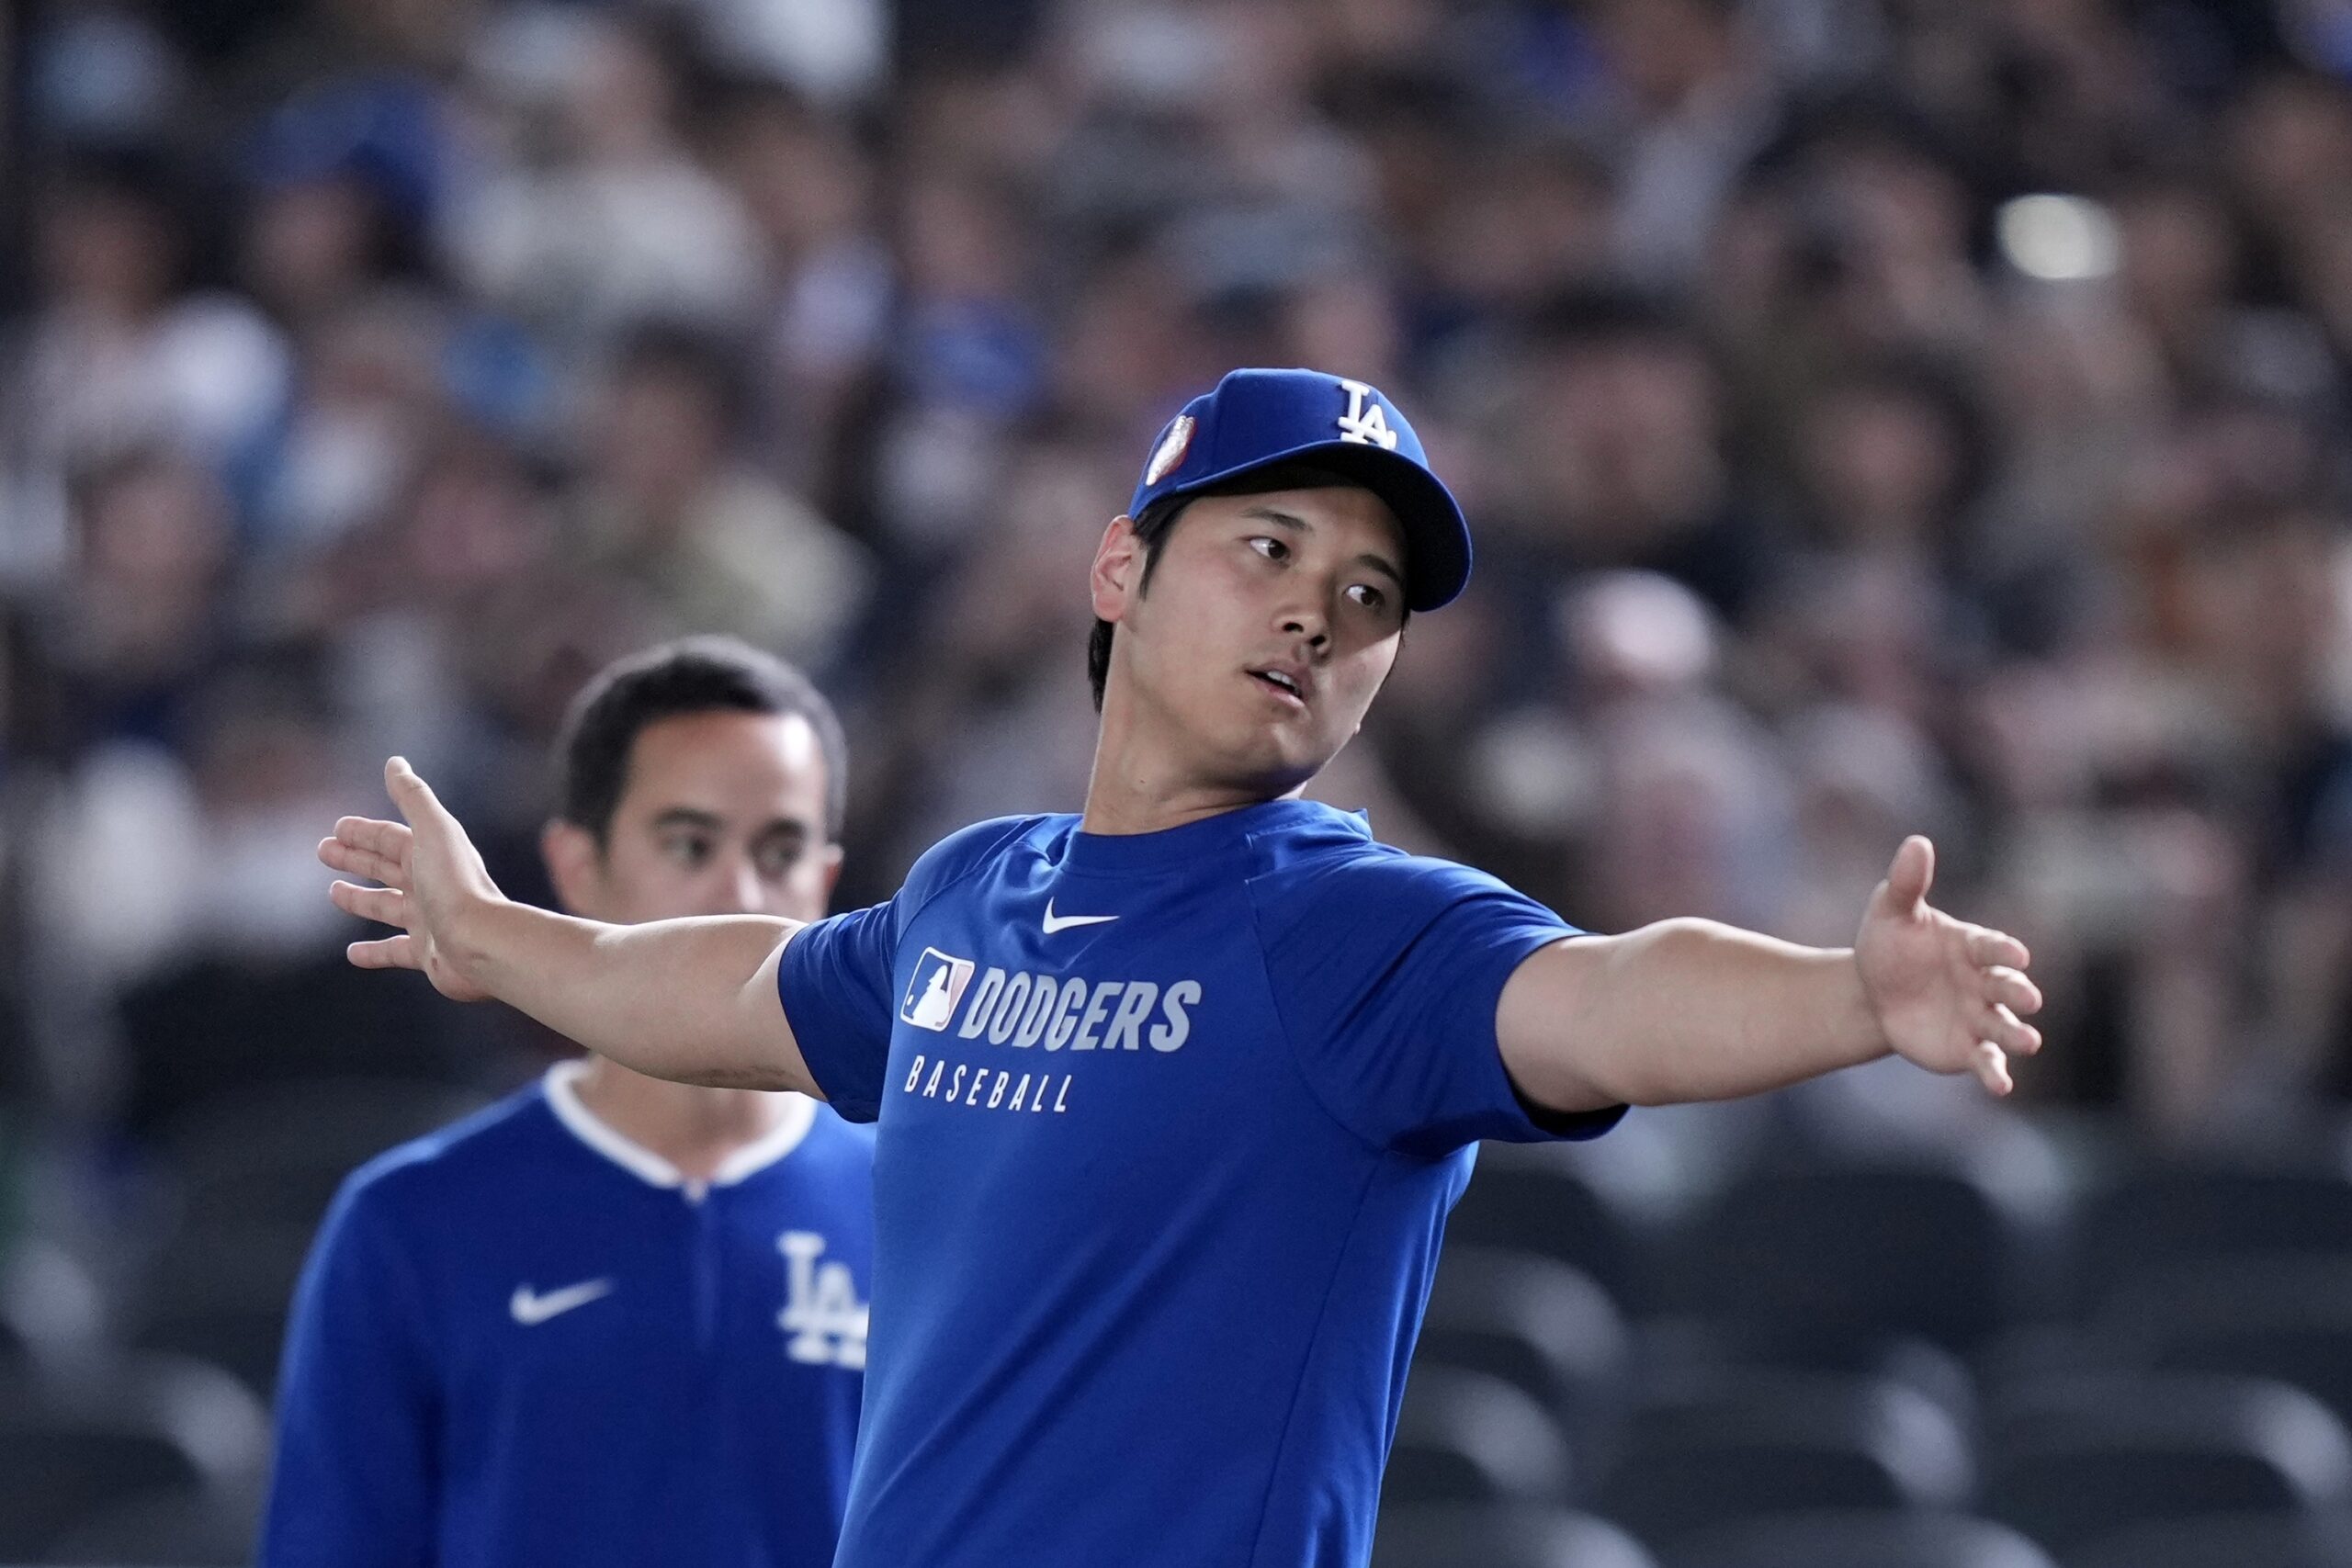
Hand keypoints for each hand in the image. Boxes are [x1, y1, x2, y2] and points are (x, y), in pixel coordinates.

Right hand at [319, 758, 505, 1001]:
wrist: (482, 941)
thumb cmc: (455, 884)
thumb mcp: (433, 831)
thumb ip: (413, 797)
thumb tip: (395, 762)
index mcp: (432, 855)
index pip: (391, 838)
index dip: (364, 831)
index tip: (336, 828)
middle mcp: (431, 885)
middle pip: (387, 867)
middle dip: (356, 857)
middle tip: (323, 851)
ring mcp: (429, 920)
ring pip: (387, 906)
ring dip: (360, 899)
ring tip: (334, 893)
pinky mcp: (427, 953)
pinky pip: (394, 951)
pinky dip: (373, 952)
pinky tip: (352, 954)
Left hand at [1854, 836, 2043, 1094]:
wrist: (1872, 990)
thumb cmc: (1890, 943)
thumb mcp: (1892, 911)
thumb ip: (1907, 882)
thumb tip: (1917, 842)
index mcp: (1972, 946)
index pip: (1993, 946)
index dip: (2003, 951)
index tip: (2014, 955)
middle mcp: (1985, 982)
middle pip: (2008, 988)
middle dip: (2019, 993)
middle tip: (2029, 1000)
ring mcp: (1980, 1017)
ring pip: (2006, 1027)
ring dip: (2018, 1034)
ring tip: (2028, 1042)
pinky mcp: (1969, 1048)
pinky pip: (1987, 1061)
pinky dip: (1996, 1073)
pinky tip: (2001, 1085)